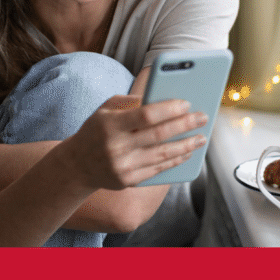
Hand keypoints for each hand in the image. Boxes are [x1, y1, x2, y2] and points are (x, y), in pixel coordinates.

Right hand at [63, 95, 207, 190]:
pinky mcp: (129, 181)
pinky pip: (158, 169)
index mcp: (110, 125)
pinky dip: (175, 160)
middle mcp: (117, 147)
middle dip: (185, 125)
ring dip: (186, 145)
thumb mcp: (104, 109)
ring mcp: (123, 166)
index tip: (187, 103)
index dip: (168, 109)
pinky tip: (187, 152)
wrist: (76, 166)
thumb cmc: (95, 131)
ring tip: (201, 137)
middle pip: (159, 135)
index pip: (145, 116)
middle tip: (203, 118)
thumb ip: (130, 101)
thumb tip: (161, 98)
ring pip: (163, 154)